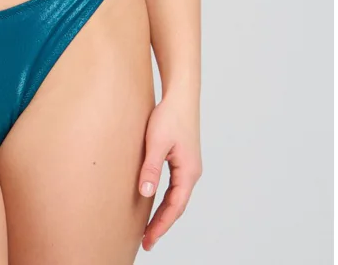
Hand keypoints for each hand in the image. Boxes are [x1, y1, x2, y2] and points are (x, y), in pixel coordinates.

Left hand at [138, 92, 201, 250]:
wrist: (181, 95)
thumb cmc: (170, 116)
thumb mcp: (157, 142)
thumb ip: (151, 168)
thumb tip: (145, 193)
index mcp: (188, 172)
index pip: (175, 207)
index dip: (161, 225)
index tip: (149, 240)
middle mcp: (192, 172)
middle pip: (177, 206)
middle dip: (162, 224)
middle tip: (147, 242)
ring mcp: (188, 166)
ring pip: (176, 197)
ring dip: (164, 213)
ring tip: (149, 228)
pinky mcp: (182, 159)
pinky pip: (174, 186)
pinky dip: (165, 199)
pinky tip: (153, 201)